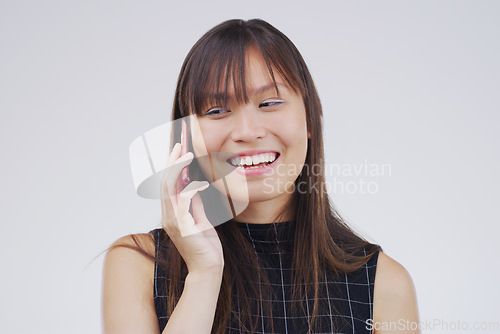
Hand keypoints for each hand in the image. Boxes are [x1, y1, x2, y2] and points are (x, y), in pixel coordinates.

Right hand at [160, 129, 223, 274]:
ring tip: (186, 153)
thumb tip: (195, 185)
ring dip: (177, 168)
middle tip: (180, 143)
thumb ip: (195, 204)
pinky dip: (192, 188)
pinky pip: (184, 200)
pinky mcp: (183, 225)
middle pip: (165, 181)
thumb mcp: (200, 220)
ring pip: (169, 187)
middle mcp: (169, 214)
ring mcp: (173, 220)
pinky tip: (203, 182)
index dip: (172, 164)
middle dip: (172, 160)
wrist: (208, 269)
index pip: (168, 183)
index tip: (179, 147)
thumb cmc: (205, 246)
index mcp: (172, 212)